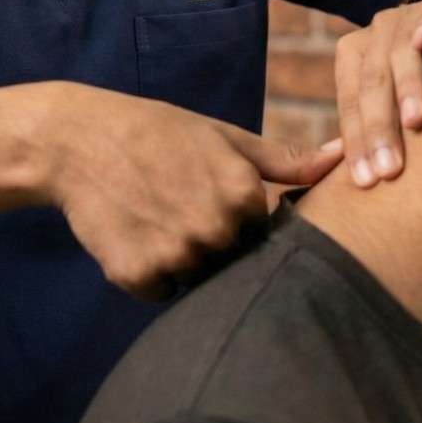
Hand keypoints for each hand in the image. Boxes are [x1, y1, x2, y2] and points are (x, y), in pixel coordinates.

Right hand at [46, 85, 343, 301]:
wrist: (78, 139)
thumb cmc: (157, 132)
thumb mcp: (222, 136)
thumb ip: (284, 159)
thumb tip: (342, 158)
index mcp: (243, 192)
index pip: (263, 232)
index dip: (237, 216)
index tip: (208, 193)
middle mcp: (215, 226)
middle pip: (232, 259)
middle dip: (211, 241)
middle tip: (177, 203)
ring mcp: (176, 253)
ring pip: (197, 278)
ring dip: (181, 258)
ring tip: (155, 214)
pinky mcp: (139, 275)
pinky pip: (161, 290)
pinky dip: (149, 271)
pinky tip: (134, 231)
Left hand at [333, 0, 421, 188]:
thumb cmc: (413, 74)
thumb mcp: (387, 94)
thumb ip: (372, 124)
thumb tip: (358, 179)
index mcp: (353, 56)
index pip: (349, 104)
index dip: (357, 144)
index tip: (366, 182)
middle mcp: (373, 34)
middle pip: (370, 84)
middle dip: (379, 128)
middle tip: (389, 169)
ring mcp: (403, 17)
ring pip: (398, 54)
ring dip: (406, 87)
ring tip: (415, 121)